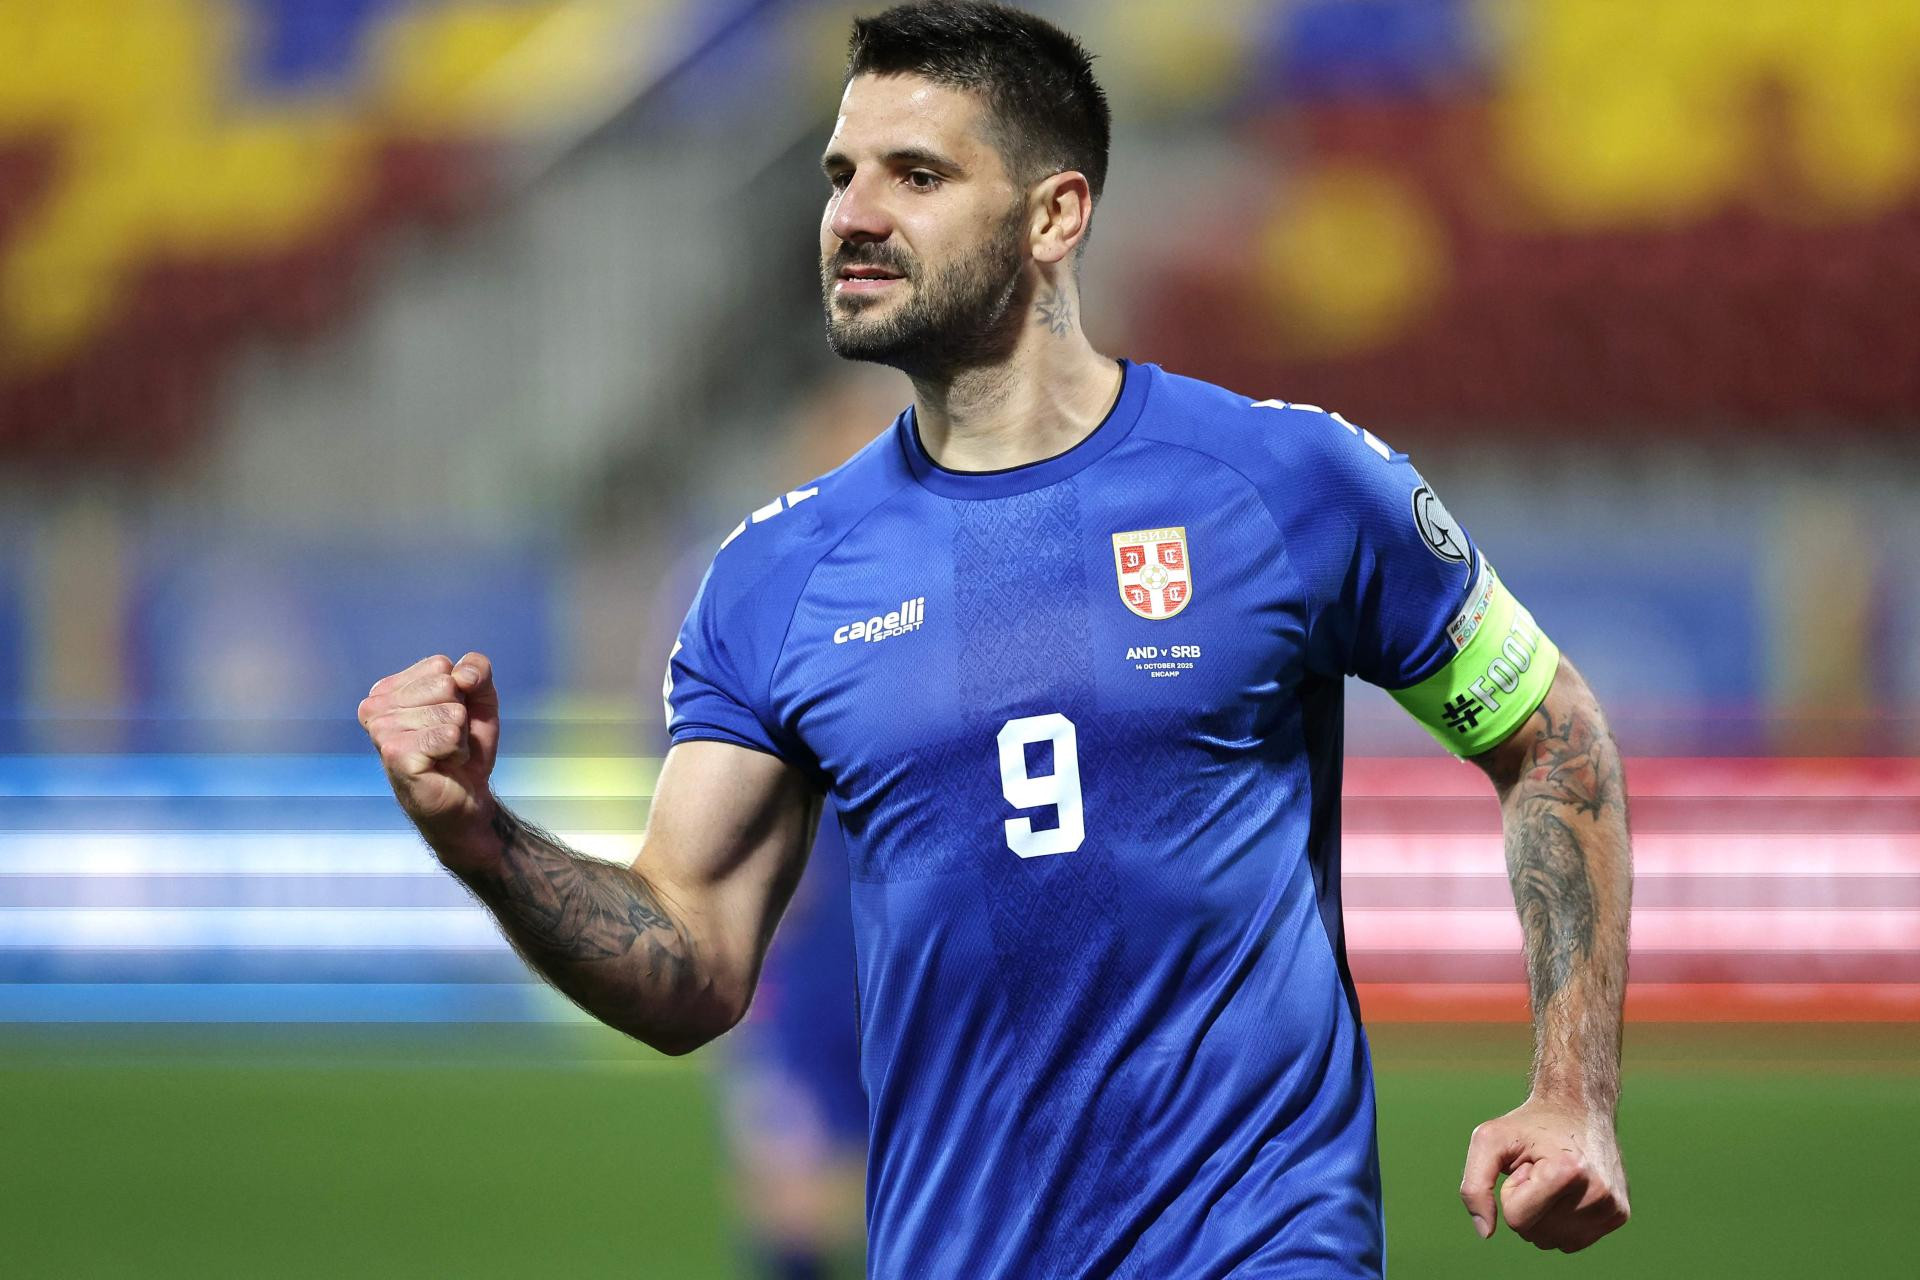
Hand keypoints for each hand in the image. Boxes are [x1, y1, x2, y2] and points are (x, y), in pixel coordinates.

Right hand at [358, 651, 501, 860]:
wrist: (465, 797)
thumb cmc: (464, 747)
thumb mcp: (479, 700)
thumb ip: (477, 670)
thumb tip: (462, 675)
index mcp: (389, 688)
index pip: (441, 665)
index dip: (460, 693)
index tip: (448, 719)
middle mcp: (375, 706)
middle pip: (446, 685)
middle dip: (460, 715)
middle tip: (447, 740)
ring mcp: (381, 731)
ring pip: (451, 712)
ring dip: (459, 737)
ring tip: (443, 753)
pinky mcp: (395, 754)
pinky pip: (448, 735)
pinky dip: (457, 751)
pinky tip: (442, 764)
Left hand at [1459, 1095, 1629, 1251]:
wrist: (1578, 1106)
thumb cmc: (1528, 1123)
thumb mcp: (1489, 1141)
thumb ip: (1474, 1187)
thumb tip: (1485, 1232)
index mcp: (1569, 1172)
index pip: (1517, 1219)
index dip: (1511, 1191)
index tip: (1526, 1164)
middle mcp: (1598, 1194)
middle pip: (1535, 1234)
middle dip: (1526, 1204)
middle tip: (1540, 1169)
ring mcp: (1613, 1207)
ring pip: (1554, 1242)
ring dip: (1544, 1215)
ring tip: (1554, 1178)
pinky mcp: (1620, 1214)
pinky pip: (1572, 1241)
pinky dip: (1561, 1221)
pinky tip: (1569, 1191)